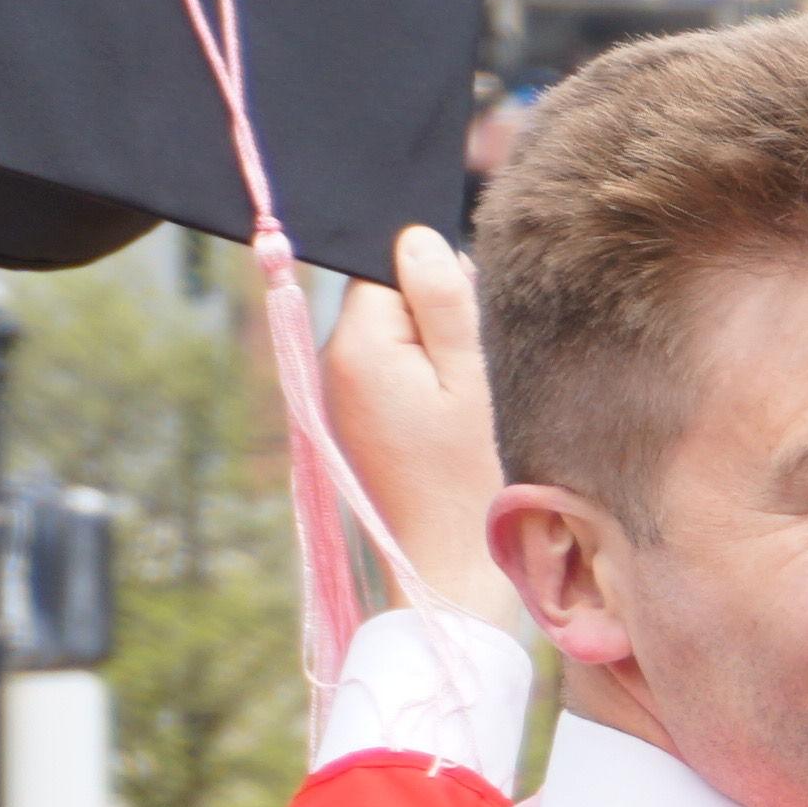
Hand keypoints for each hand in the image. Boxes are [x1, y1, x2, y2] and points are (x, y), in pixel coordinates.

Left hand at [301, 225, 520, 630]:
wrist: (448, 568)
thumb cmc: (471, 476)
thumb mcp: (471, 378)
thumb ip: (443, 301)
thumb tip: (417, 238)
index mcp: (357, 344)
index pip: (387, 268)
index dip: (435, 284)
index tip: (470, 326)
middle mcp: (334, 363)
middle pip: (386, 299)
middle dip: (434, 317)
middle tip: (474, 371)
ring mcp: (340, 395)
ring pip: (391, 337)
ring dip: (432, 353)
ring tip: (464, 402)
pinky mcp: (356, 422)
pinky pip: (389, 373)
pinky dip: (423, 383)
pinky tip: (449, 421)